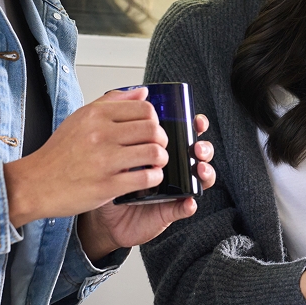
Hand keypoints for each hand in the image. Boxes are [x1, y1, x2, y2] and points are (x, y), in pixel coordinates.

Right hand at [2, 87, 169, 227]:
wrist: (35, 183)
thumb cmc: (58, 153)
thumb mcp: (80, 118)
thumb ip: (113, 102)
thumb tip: (143, 92)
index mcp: (95, 115)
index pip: (144, 109)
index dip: (154, 120)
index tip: (152, 129)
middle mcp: (100, 134)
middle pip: (153, 130)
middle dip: (162, 139)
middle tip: (158, 147)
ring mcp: (104, 160)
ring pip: (154, 152)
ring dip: (161, 159)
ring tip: (156, 163)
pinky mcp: (107, 185)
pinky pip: (146, 178)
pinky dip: (154, 178)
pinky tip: (149, 178)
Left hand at [78, 112, 215, 261]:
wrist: (99, 213)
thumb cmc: (107, 176)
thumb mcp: (113, 144)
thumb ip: (127, 119)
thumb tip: (142, 91)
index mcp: (161, 148)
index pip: (186, 133)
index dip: (196, 127)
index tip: (196, 121)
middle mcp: (172, 167)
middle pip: (198, 153)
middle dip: (204, 147)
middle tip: (197, 147)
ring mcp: (174, 188)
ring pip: (201, 179)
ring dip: (205, 173)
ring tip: (198, 169)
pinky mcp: (169, 210)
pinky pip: (185, 207)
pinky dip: (189, 204)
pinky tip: (188, 201)